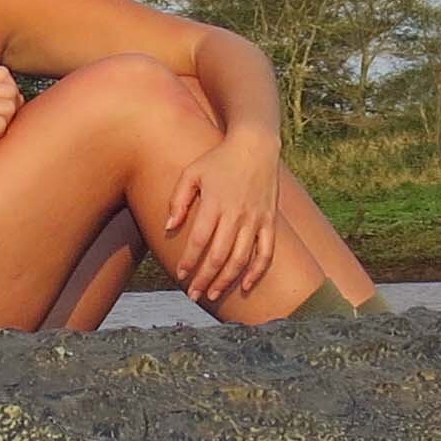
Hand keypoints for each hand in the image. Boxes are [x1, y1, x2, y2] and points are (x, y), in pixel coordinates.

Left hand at [160, 131, 282, 304]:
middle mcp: (236, 214)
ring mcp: (256, 219)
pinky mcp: (270, 221)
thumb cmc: (218, 159)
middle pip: (219, 255)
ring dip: (226, 280)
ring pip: (241, 259)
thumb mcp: (191, 172)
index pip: (199, 240)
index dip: (189, 261)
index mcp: (215, 203)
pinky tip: (247, 285)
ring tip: (212, 294)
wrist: (255, 146)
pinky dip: (258, 271)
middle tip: (193, 294)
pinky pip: (266, 252)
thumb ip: (178, 199)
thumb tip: (169, 227)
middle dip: (204, 279)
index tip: (180, 275)